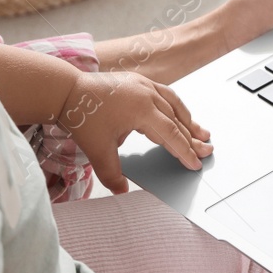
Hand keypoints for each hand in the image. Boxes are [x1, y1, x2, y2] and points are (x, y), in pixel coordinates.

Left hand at [60, 71, 211, 192]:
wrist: (65, 90)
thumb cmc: (82, 115)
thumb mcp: (98, 151)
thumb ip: (113, 175)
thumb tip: (122, 192)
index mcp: (141, 110)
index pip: (170, 135)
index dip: (185, 151)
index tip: (195, 163)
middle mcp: (146, 94)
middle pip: (176, 120)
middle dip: (192, 137)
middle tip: (207, 150)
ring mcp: (142, 84)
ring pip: (173, 104)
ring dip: (188, 119)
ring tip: (200, 132)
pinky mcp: (136, 80)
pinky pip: (163, 93)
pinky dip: (174, 106)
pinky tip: (176, 114)